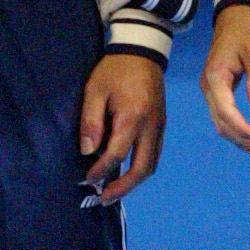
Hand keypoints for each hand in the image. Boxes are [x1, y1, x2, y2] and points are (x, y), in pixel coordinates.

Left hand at [79, 53, 165, 203]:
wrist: (142, 51)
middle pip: (142, 168)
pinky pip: (155, 154)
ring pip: (152, 164)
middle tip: (105, 198)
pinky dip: (141, 168)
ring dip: (134, 181)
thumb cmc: (115, 70)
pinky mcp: (162, 125)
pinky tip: (128, 172)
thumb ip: (91, 121)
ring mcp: (160, 127)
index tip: (87, 178)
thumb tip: (88, 152)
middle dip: (123, 187)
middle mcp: (151, 127)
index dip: (101, 170)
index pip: (117, 154)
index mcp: (133, 117)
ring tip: (115, 190)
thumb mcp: (95, 90)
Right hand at [200, 4, 249, 154]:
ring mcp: (210, 90)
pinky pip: (224, 115)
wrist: (234, 17)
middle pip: (221, 122)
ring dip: (240, 138)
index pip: (225, 111)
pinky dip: (237, 129)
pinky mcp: (217, 91)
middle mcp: (209, 87)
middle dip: (243, 139)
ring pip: (221, 123)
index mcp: (216, 77)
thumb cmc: (247, 32)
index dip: (242, 128)